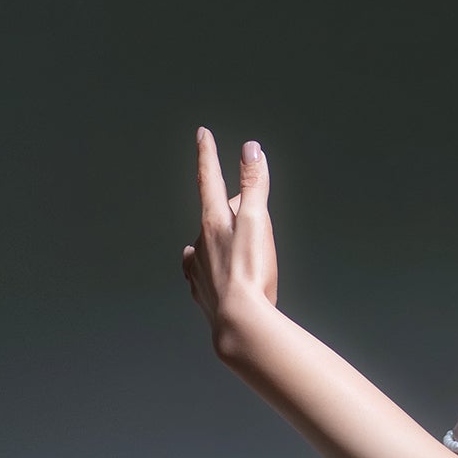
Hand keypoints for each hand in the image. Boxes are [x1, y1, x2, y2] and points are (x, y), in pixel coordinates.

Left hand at [182, 129, 278, 353]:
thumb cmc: (252, 273)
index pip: (209, 179)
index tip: (203, 134)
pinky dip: (210, 264)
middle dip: (233, 206)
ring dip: (224, 237)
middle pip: (216, 213)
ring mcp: (199, 267)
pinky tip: (215, 269)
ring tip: (240, 242)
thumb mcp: (258, 223)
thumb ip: (255, 184)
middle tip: (250, 204)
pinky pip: (203, 270)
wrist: (239, 323)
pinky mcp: (204, 291)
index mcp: (214, 222)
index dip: (208, 154)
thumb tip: (250, 149)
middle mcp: (200, 242)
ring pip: (210, 242)